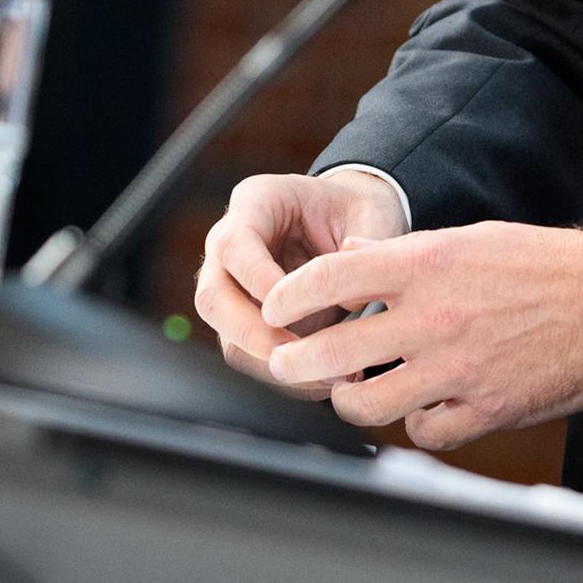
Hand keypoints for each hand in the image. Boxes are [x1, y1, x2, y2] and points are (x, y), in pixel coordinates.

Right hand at [192, 168, 406, 394]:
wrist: (355, 221)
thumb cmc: (360, 212)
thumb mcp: (370, 214)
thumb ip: (363, 250)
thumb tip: (349, 299)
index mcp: (256, 202)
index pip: (235, 246)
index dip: (258, 281)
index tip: (292, 306)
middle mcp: (231, 244)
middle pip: (212, 297)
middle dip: (251, 334)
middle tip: (295, 356)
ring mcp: (232, 284)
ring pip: (225, 334)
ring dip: (268, 362)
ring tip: (322, 376)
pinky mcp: (246, 320)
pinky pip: (248, 354)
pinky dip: (280, 373)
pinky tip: (320, 380)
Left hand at [259, 219, 582, 448]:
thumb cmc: (546, 264)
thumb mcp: (472, 240)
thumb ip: (407, 256)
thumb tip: (351, 264)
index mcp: (429, 265)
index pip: (331, 279)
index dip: (289, 296)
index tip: (274, 308)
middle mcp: (436, 318)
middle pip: (332, 352)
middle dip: (295, 362)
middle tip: (287, 363)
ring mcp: (459, 369)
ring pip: (368, 403)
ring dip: (351, 399)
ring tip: (352, 390)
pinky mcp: (486, 409)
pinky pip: (424, 432)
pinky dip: (416, 423)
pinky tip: (423, 407)